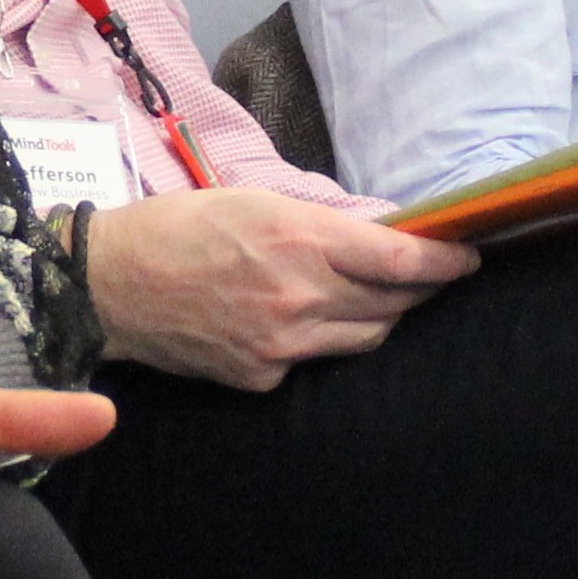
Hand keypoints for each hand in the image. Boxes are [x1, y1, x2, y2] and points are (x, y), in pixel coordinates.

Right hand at [78, 185, 480, 389]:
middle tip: (430, 276)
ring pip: (365, 338)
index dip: (445, 262)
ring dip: (380, 317)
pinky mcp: (262, 377)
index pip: (400, 261)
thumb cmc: (179, 227)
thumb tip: (379, 236)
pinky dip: (323, 340)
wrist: (110, 285)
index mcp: (299, 240)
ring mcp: (281, 345)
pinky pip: (316, 361)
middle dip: (419, 290)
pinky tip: (304, 321)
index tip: (468, 257)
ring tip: (377, 299)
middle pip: (393, 305)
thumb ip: (322, 223)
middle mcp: (299, 297)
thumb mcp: (255, 201)